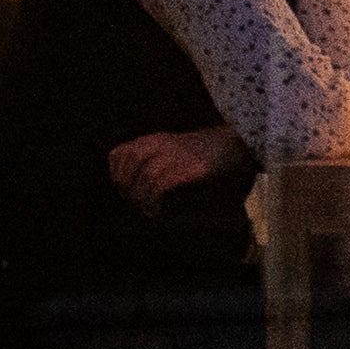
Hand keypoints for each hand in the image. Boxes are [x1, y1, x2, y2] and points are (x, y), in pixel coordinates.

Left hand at [108, 125, 247, 213]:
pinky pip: (162, 184)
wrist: (235, 144)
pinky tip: (156, 209)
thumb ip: (152, 158)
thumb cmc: (202, 151)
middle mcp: (164, 144)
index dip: (115, 173)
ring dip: (140, 196)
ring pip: (145, 175)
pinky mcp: (191, 168)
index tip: (121, 188)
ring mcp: (178, 155)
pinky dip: (154, 199)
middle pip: (131, 162)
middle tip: (131, 200)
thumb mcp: (173, 149)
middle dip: (125, 185)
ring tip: (144, 207)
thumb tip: (129, 183)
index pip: (121, 153)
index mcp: (156, 139)